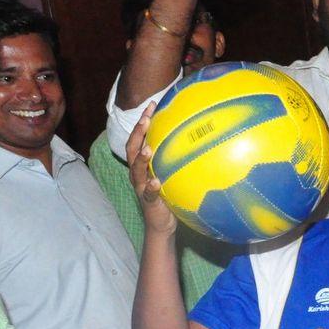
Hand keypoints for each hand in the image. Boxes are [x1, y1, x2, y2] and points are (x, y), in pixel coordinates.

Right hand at [127, 104, 175, 234]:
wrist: (162, 223)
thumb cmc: (169, 194)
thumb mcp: (171, 173)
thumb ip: (175, 158)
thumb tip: (196, 136)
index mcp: (143, 164)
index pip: (139, 138)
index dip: (143, 122)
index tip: (152, 105)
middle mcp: (138, 173)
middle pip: (132, 148)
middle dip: (138, 133)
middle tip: (147, 119)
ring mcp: (141, 186)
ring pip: (136, 170)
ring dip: (142, 158)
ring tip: (148, 148)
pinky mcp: (149, 201)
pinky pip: (148, 193)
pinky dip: (151, 186)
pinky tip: (156, 181)